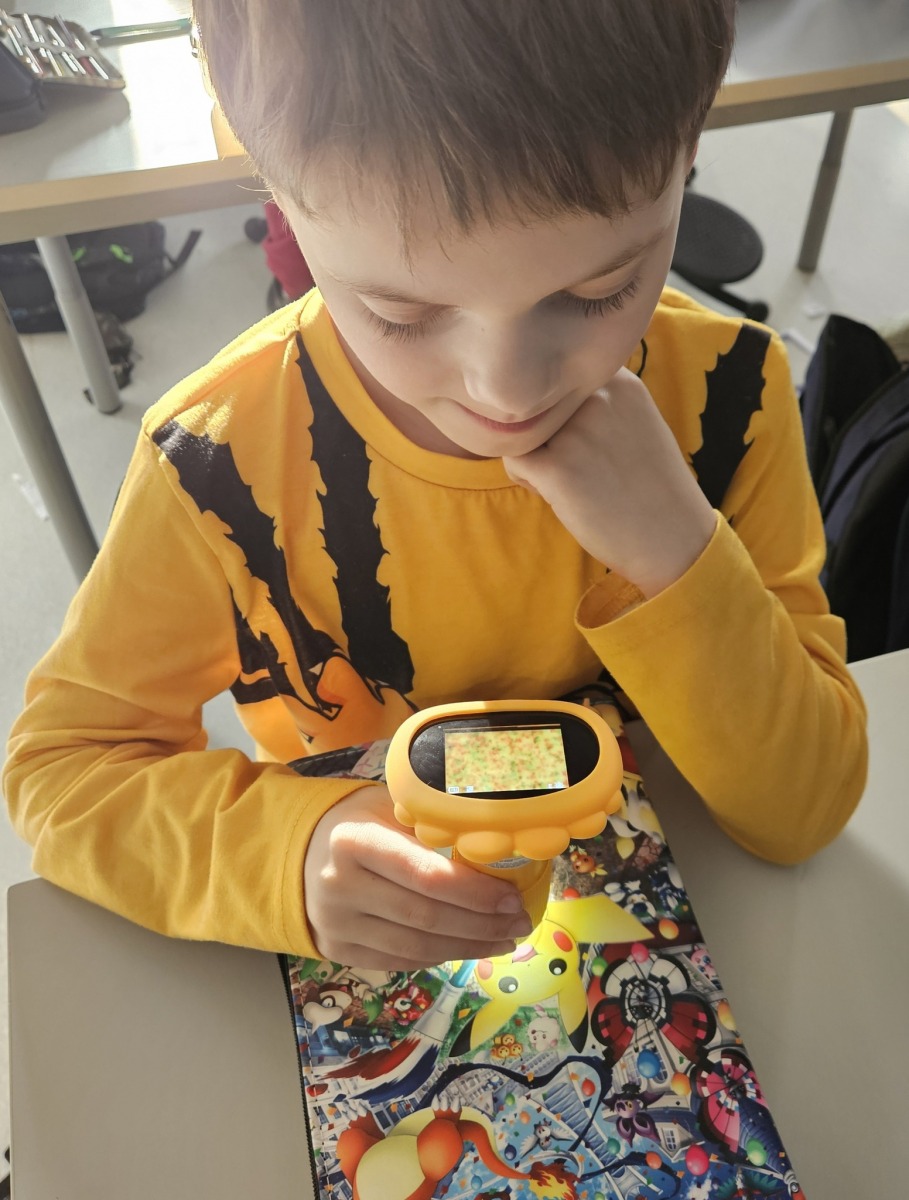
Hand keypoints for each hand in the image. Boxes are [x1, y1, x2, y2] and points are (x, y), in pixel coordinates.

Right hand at [304, 786, 531, 969]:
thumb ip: (430, 828)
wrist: (299, 854)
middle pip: (426, 917)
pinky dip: (440, 955)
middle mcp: (341, 886)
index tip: (513, 898)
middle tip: (519, 922)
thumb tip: (496, 847)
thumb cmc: (358, 823)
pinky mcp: (338, 951)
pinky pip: (401, 960)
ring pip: (417, 947)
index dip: (476, 893)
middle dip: (482, 925)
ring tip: (504, 939)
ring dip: (469, 947)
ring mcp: (337, 924)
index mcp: (356, 841)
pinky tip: (467, 946)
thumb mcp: (388, 809)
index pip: (426, 876)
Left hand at [503, 368, 715, 597]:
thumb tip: (547, 399)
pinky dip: (525, 479)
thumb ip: (599, 403)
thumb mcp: (636, 422)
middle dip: (546, 432)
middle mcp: (597, 397)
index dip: (561, 408)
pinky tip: (557, 495)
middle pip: (538, 403)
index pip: (560, 377)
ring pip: (521, 430)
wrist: (674, 539)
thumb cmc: (651, 486)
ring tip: (567, 480)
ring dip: (534, 455)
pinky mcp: (557, 468)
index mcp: (618, 381)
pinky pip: (512, 459)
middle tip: (576, 464)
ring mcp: (576, 431)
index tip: (585, 438)